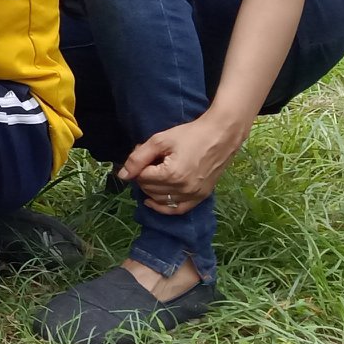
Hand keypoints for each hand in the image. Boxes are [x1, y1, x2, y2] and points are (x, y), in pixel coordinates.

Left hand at [118, 114, 246, 214]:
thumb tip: (122, 175)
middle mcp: (183, 189)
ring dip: (151, 189)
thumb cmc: (189, 134)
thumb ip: (138, 158)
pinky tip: (152, 201)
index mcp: (172, 175)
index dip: (138, 165)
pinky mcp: (201, 197)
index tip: (143, 152)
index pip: (142, 178)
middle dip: (144, 175)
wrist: (220, 136)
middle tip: (150, 160)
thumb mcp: (160, 140)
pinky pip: (178, 209)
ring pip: (161, 200)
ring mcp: (193, 195)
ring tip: (154, 173)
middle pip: (150, 189)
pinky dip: (163, 207)